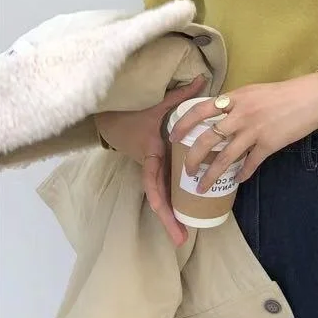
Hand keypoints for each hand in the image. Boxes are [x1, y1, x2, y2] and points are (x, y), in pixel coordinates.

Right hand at [94, 74, 208, 246]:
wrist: (113, 117)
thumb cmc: (137, 111)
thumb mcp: (159, 103)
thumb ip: (183, 94)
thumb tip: (203, 78)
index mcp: (150, 153)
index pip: (152, 180)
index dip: (160, 198)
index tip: (167, 213)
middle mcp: (150, 167)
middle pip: (157, 198)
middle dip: (167, 219)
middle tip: (182, 239)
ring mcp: (152, 171)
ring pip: (161, 198)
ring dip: (170, 217)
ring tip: (184, 237)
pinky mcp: (157, 171)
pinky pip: (165, 190)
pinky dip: (173, 203)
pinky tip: (186, 217)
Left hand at [167, 72, 317, 192]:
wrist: (310, 98)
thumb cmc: (283, 93)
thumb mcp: (253, 92)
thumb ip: (235, 103)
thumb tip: (220, 115)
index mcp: (235, 98)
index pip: (200, 110)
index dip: (182, 125)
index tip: (172, 137)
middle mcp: (241, 115)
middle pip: (207, 139)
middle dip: (193, 158)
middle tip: (187, 170)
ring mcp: (254, 131)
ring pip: (226, 157)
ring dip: (211, 175)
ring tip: (202, 186)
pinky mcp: (269, 144)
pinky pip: (250, 163)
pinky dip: (243, 174)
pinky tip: (238, 181)